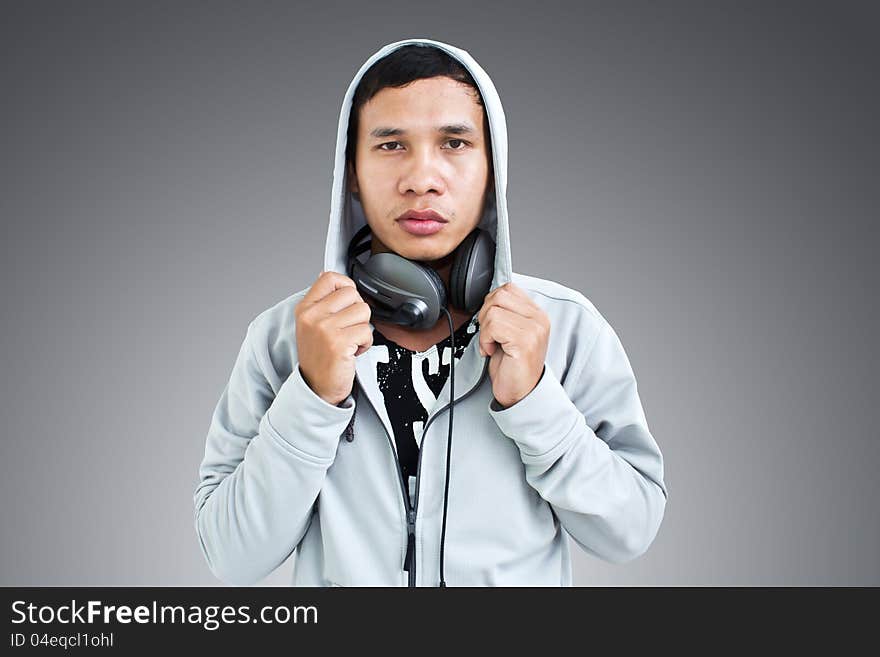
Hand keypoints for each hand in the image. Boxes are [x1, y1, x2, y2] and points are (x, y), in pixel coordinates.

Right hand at [295, 271, 372, 405]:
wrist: (316, 388)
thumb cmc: (318, 357)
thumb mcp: (310, 324)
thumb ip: (321, 301)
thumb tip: (330, 277)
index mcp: (305, 308)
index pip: (329, 277)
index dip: (346, 286)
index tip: (347, 302)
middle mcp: (312, 316)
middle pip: (351, 293)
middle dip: (357, 311)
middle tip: (348, 328)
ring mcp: (325, 329)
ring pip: (363, 311)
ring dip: (362, 329)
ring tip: (349, 341)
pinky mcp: (339, 343)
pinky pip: (366, 331)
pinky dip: (365, 343)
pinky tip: (352, 351)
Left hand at [476, 282, 549, 407]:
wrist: (521, 393)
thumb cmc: (512, 366)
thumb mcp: (510, 333)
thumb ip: (505, 313)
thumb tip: (488, 300)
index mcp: (537, 314)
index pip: (508, 288)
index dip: (491, 304)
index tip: (491, 324)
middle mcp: (539, 319)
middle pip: (499, 295)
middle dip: (485, 314)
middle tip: (489, 335)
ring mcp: (534, 329)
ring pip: (493, 310)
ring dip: (485, 330)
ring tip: (492, 344)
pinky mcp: (525, 341)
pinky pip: (493, 326)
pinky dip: (485, 339)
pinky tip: (491, 351)